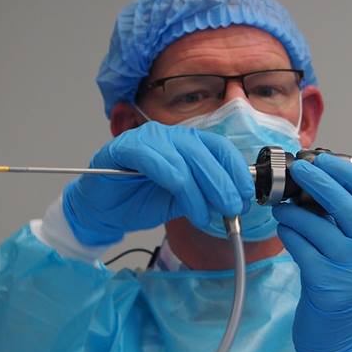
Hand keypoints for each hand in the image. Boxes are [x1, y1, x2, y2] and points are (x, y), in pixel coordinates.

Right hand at [63, 122, 254, 244]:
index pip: (221, 148)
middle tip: (232, 210)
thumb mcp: (185, 199)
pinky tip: (185, 208)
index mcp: (189, 143)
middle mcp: (171, 135)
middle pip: (206, 154)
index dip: (237, 171)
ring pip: (185, 161)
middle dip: (223, 185)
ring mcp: (148, 138)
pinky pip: (156, 162)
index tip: (247, 197)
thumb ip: (207, 194)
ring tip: (206, 216)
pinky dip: (176, 185)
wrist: (104, 209)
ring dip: (200, 192)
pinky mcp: (125, 147)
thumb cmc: (142, 200)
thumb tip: (237, 200)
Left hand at [272, 153, 351, 351]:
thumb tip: (313, 183)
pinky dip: (288, 235)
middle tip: (299, 171)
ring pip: (317, 226)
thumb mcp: (350, 252)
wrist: (338, 336)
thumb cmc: (340, 288)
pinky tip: (284, 232)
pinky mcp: (325, 285)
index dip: (347, 172)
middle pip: (346, 206)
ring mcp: (348, 269)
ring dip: (293, 212)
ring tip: (282, 210)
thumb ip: (339, 222)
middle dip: (319, 182)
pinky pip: (301, 248)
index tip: (325, 159)